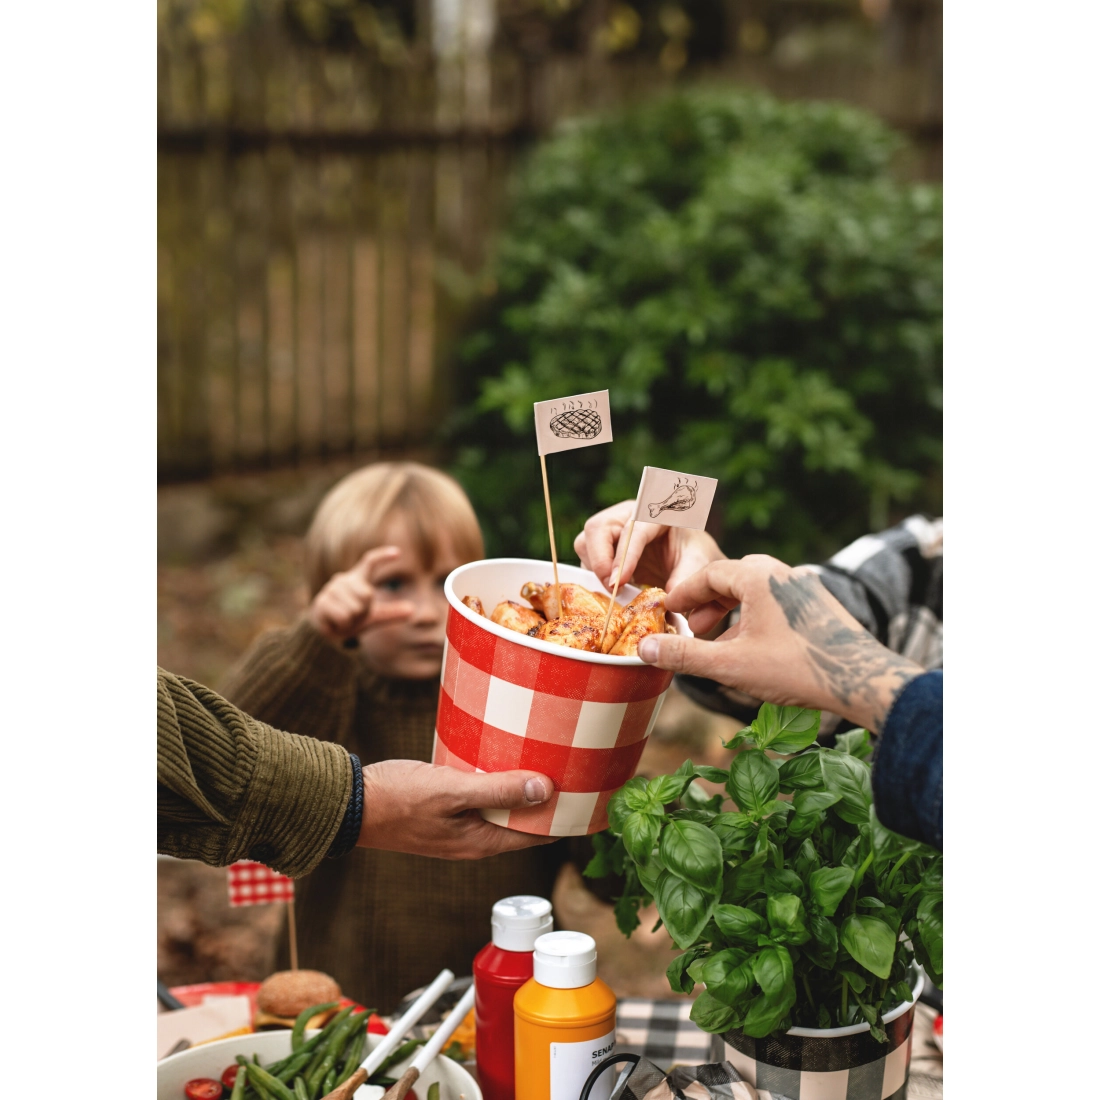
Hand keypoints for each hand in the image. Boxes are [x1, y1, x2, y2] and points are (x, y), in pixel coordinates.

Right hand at [308, 546, 415, 644]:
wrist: (328, 631)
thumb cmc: (352, 618)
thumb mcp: (373, 616)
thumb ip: (391, 613)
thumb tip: (412, 611)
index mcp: (358, 579)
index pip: (370, 562)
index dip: (383, 556)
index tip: (398, 553)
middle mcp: (343, 579)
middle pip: (367, 595)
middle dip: (364, 611)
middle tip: (354, 615)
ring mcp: (331, 589)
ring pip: (355, 608)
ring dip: (352, 620)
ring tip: (344, 618)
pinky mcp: (321, 602)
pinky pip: (343, 617)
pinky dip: (343, 625)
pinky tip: (335, 623)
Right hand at [357, 761, 557, 857]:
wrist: (350, 803)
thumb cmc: (397, 799)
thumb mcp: (451, 790)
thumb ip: (498, 789)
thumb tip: (545, 789)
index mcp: (483, 842)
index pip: (539, 834)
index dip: (565, 815)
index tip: (588, 791)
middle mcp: (476, 839)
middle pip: (525, 821)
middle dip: (549, 798)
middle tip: (573, 763)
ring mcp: (461, 826)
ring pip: (504, 807)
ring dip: (523, 787)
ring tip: (547, 755)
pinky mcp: (447, 810)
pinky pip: (484, 797)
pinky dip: (499, 781)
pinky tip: (503, 756)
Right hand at [574, 500, 725, 591]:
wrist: (688, 558)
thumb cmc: (694, 554)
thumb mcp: (700, 563)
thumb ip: (687, 577)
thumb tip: (669, 596)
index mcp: (654, 513)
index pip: (632, 529)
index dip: (623, 556)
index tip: (619, 583)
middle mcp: (627, 516)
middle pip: (597, 528)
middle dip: (600, 561)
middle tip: (613, 589)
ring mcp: (611, 530)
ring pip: (586, 543)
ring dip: (595, 570)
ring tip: (617, 591)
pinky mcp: (602, 548)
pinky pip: (587, 560)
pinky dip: (595, 577)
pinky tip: (615, 591)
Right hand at [635, 556, 922, 732]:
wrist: (861, 679)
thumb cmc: (796, 668)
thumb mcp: (731, 665)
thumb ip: (685, 655)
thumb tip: (644, 650)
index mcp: (758, 576)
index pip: (708, 574)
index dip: (684, 594)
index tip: (667, 611)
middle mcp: (781, 572)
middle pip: (732, 577)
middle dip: (706, 602)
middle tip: (690, 626)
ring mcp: (803, 586)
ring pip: (755, 590)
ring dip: (730, 611)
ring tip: (716, 641)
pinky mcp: (818, 603)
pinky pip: (775, 601)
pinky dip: (753, 616)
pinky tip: (750, 647)